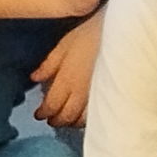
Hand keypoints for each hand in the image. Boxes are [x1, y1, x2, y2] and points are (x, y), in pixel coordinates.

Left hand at [31, 11, 103, 126]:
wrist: (123, 34)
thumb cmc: (91, 34)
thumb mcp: (65, 44)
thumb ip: (49, 64)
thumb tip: (34, 78)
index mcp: (67, 80)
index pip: (52, 105)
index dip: (44, 112)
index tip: (38, 115)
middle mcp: (81, 94)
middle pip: (67, 116)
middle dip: (58, 120)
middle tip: (52, 121)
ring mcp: (98, 98)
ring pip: (83, 119)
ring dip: (73, 122)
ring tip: (69, 121)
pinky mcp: (113, 97)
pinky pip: (99, 114)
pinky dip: (90, 119)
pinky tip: (89, 117)